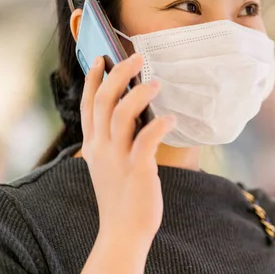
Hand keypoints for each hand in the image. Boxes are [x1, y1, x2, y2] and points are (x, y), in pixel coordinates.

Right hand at [80, 54, 174, 243]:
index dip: (92, 80)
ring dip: (139, 94)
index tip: (101, 58)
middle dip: (119, 74)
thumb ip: (112, 138)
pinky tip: (173, 119)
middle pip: (104, 101)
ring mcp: (118, 158)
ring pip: (122, 115)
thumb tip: (131, 108)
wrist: (123, 229)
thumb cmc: (121, 192)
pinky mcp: (138, 169)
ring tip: (157, 83)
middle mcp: (101, 148)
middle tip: (138, 58)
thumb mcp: (107, 163)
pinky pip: (147, 139)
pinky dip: (160, 124)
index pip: (88, 105)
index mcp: (92, 144)